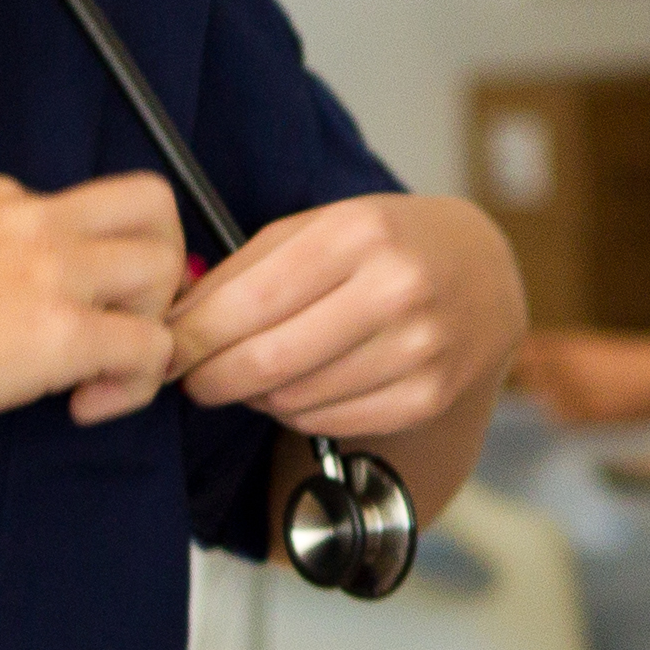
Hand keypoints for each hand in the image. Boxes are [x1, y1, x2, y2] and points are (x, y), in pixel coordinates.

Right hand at [0, 173, 186, 441]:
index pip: (87, 204)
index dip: (101, 254)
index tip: (75, 303)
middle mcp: (35, 221)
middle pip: (154, 206)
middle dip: (157, 267)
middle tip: (122, 325)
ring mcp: (54, 272)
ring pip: (166, 270)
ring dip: (150, 325)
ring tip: (101, 372)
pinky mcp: (62, 333)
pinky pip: (152, 348)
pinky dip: (135, 384)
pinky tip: (84, 406)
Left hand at [169, 194, 522, 438]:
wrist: (484, 273)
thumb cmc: (387, 243)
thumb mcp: (320, 227)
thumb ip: (247, 269)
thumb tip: (176, 323)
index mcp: (361, 234)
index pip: (252, 300)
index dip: (194, 336)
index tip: (166, 350)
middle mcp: (397, 290)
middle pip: (268, 361)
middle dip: (211, 378)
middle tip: (193, 379)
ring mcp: (420, 349)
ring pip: (295, 399)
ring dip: (256, 396)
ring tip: (255, 372)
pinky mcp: (429, 396)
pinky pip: (330, 423)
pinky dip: (298, 412)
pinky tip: (302, 386)